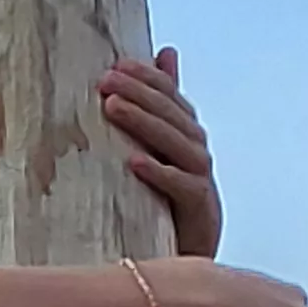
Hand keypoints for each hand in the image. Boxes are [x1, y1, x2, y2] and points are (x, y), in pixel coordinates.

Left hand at [101, 48, 221, 258]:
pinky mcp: (200, 208)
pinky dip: (160, 173)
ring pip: (176, 142)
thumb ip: (163, 103)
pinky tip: (135, 163)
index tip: (115, 66)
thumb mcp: (161, 148)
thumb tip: (166, 51)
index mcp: (186, 132)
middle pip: (171, 113)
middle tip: (106, 82)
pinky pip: (182, 186)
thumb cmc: (168, 201)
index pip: (169, 94)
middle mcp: (197, 150)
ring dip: (144, 123)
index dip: (145, 76)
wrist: (189, 254)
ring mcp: (201, 178)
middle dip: (139, 93)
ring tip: (113, 109)